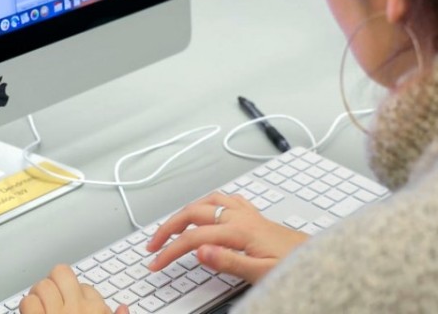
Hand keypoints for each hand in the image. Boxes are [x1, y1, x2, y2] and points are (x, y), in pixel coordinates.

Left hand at [20, 264, 128, 313]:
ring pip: (43, 285)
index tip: (71, 306)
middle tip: (51, 300)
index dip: (75, 295)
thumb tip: (124, 307)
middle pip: (61, 272)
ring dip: (37, 297)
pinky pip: (28, 302)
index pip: (86, 286)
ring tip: (38, 307)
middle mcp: (77, 308)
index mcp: (97, 311)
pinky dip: (26, 307)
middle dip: (53, 285)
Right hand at [146, 192, 307, 284]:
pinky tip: (207, 209)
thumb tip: (198, 251)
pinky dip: (208, 202)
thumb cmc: (293, 266)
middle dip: (168, 227)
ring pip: (205, 201)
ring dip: (184, 212)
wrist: (317, 258)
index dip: (170, 250)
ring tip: (172, 226)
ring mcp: (245, 212)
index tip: (156, 262)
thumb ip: (228, 260)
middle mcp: (238, 216)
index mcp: (237, 230)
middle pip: (192, 213)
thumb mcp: (260, 272)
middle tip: (153, 244)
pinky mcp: (252, 213)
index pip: (193, 238)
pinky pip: (225, 198)